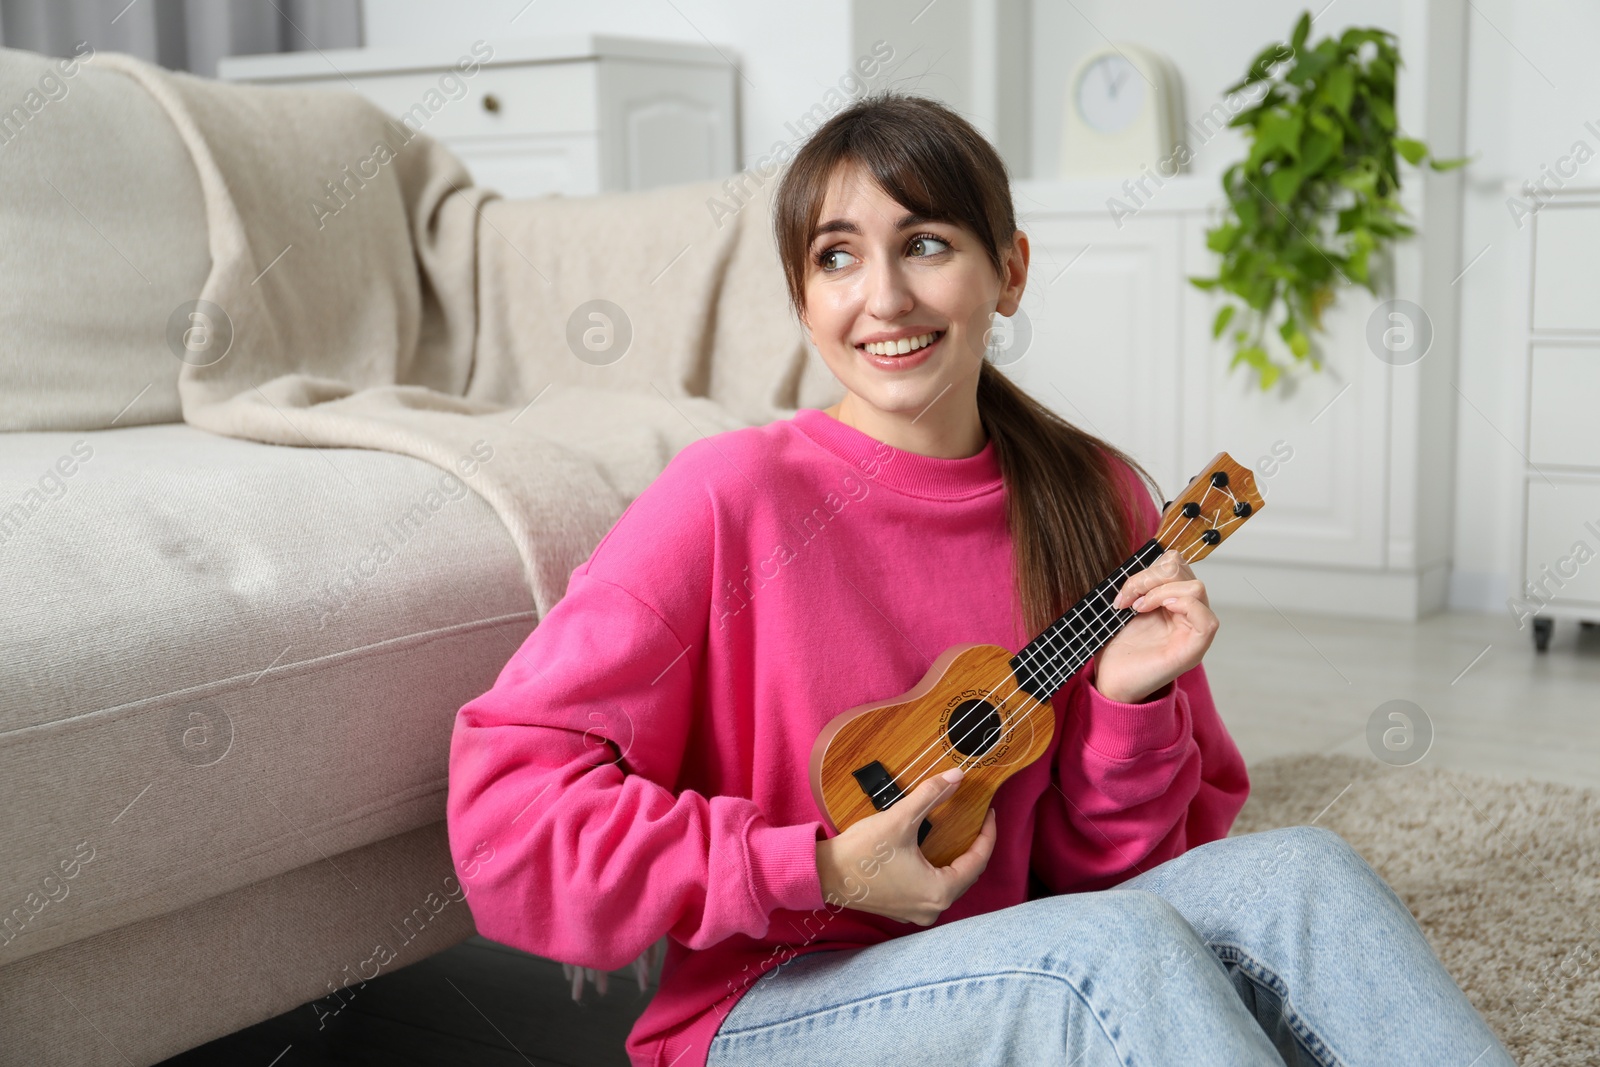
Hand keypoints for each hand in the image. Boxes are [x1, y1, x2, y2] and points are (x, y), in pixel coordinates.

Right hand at [815, 769, 996, 925]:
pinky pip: (932, 887)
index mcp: (939, 892)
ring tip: (958, 832)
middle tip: (975, 820)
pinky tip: (934, 849)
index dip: (986, 834)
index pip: (977, 861)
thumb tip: (956, 777)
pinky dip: (938, 868)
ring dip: (955, 857)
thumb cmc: (861, 853)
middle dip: (973, 846)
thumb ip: (931, 796)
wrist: (825, 875)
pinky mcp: (903, 908)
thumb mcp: (900, 819)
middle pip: (966, 874)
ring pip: (950, 882)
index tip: (988, 812)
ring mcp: (917, 911)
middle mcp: (932, 908)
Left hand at [1093, 549, 1218, 703]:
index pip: (1176, 565)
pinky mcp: (1194, 649)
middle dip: (1150, 576)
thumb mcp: (1127, 607)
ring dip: (1160, 590)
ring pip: (1196, 588)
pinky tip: (1156, 609)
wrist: (1111, 680)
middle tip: (1127, 598)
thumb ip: (1142, 585)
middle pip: (1185, 571)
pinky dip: (1181, 604)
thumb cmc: (1117, 648)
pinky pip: (1206, 618)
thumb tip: (1150, 559)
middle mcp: (1188, 614)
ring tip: (1137, 608)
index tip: (1123, 592)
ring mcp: (1193, 631)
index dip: (1149, 569)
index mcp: (1173, 602)